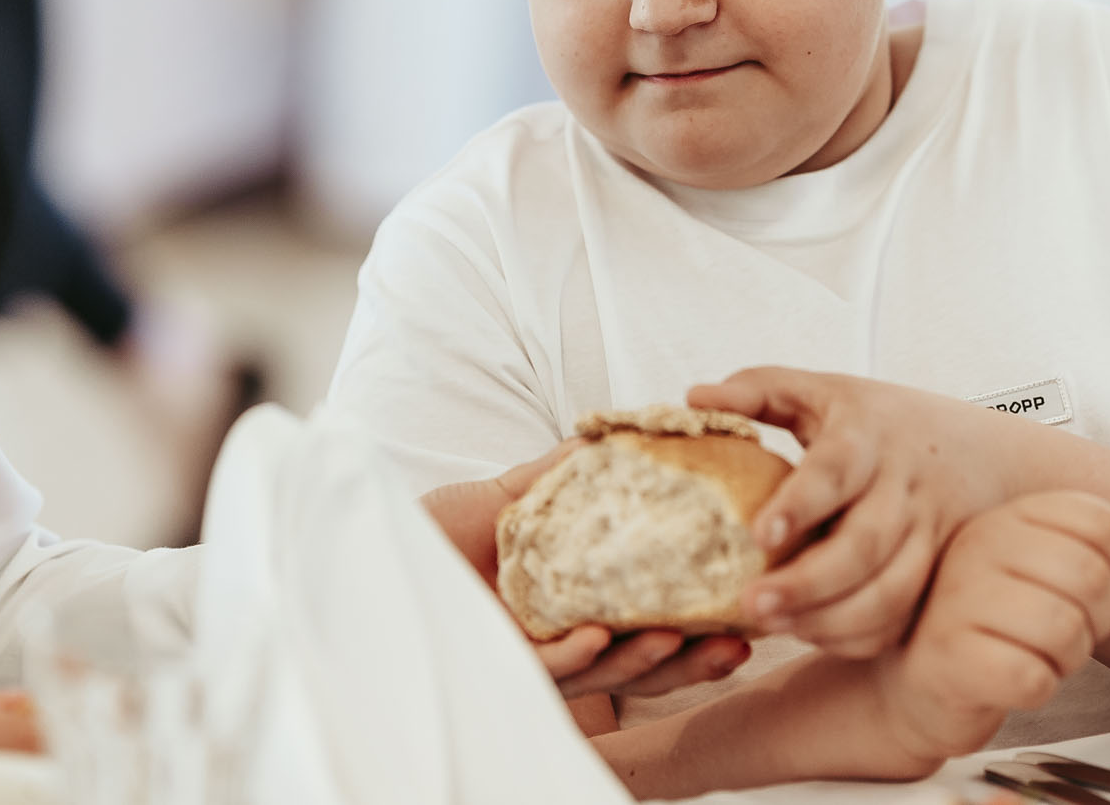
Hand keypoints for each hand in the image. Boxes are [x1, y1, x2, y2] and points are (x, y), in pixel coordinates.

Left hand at [419, 448, 752, 701]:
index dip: (695, 625)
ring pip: (595, 674)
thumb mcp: (509, 495)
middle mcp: (556, 641)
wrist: (366, 545)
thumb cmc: (432, 530)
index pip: (645, 624)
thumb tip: (622, 436)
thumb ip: (565, 475)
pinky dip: (568, 656)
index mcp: (571, 607)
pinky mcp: (490, 664)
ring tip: (675, 635)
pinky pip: (536, 671)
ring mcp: (526, 657)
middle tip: (739, 640)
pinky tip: (593, 637)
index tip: (742, 613)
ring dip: (638, 659)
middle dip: (688, 658)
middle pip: (635, 662)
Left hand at [688, 368, 1012, 656]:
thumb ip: (760, 390)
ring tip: (773, 626)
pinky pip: (901, 619)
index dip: (800, 503)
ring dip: (830, 619)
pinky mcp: (937, 578)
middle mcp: (904, 488)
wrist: (985, 454)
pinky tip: (811, 634)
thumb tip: (693, 398)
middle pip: (865, 544)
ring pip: (889, 592)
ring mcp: (928, 537)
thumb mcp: (825, 391)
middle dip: (808, 582)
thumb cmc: (882, 423)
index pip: (837, 469)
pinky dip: (857, 637)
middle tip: (751, 605)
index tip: (759, 533)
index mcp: (869, 436)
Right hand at [870, 493, 1109, 763]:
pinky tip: (1010, 679)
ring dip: (1064, 659)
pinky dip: (1036, 688)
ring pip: (1067, 630)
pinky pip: (1033, 677)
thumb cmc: (992, 624)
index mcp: (1008, 518)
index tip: (1081, 590)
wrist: (921, 684)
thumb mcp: (1052, 571)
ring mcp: (958, 601)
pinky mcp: (951, 659)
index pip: (1102, 524)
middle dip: (1094, 620)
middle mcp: (979, 548)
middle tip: (1059, 632)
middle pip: (1093, 577)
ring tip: (1031, 654)